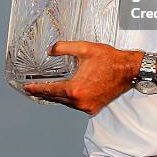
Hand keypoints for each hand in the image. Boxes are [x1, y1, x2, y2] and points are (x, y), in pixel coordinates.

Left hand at [24, 41, 143, 114]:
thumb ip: (64, 48)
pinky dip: (71, 99)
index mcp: (75, 88)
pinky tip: (68, 93)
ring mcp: (87, 107)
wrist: (128, 70)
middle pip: (57, 98)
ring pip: (67, 103)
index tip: (27, 88)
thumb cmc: (109, 60)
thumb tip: (49, 50)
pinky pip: (77, 105)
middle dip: (46, 93)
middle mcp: (80, 101)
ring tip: (50, 90)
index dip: (37, 89)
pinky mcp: (94, 108)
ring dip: (59, 96)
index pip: (50, 90)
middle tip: (34, 89)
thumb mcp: (85, 49)